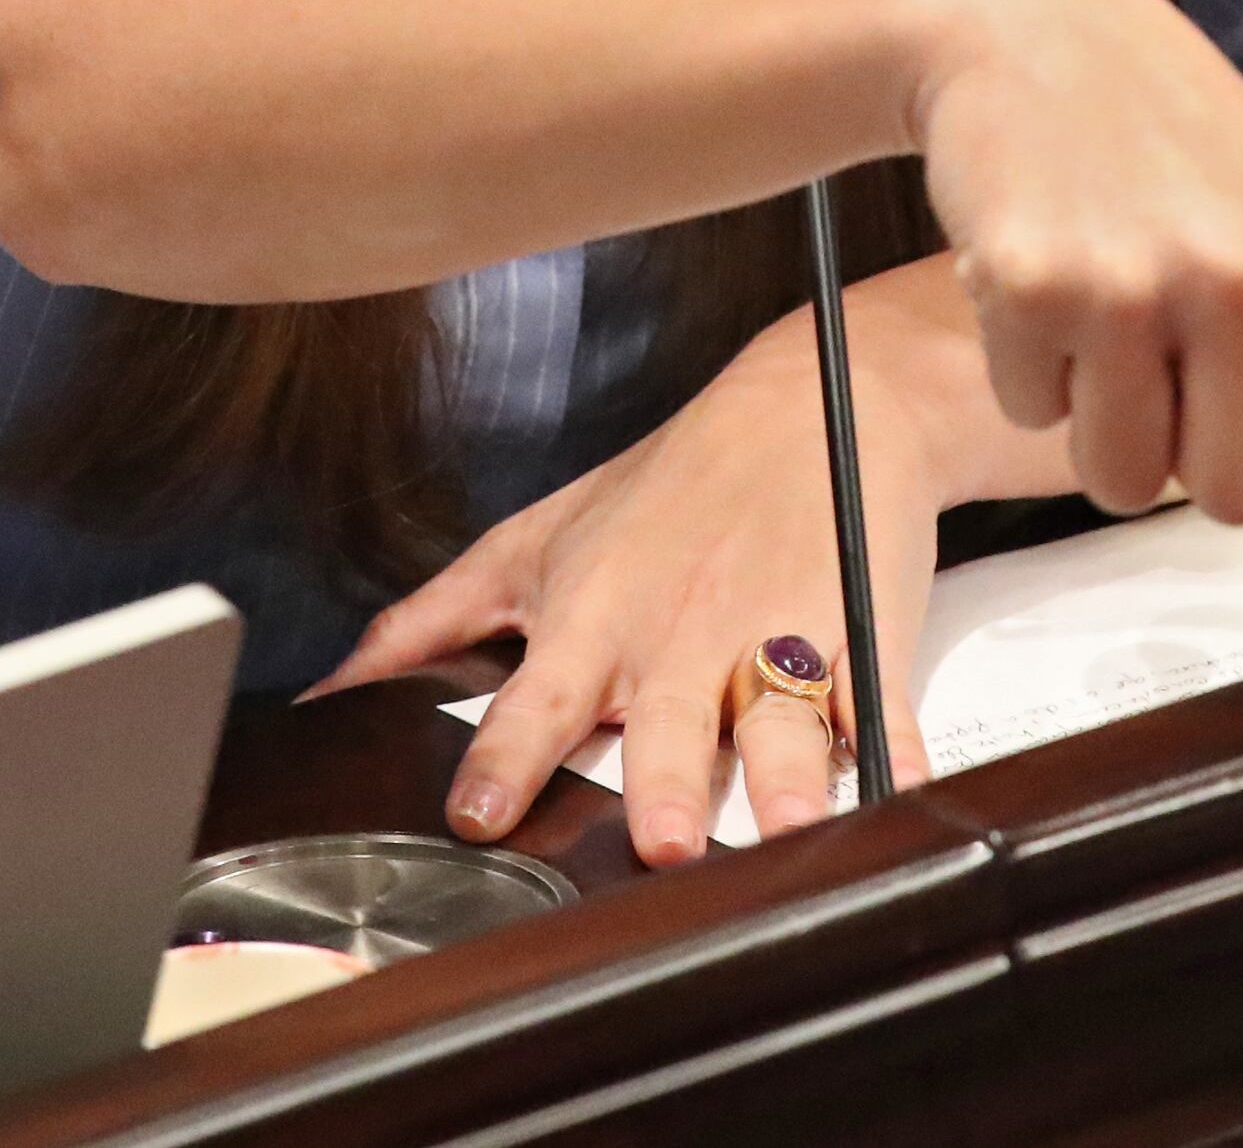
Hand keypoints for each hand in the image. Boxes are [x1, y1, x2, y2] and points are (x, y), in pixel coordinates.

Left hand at [318, 290, 946, 862]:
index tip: (479, 815)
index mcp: (596, 615)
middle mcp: (682, 634)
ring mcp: (776, 634)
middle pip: (668, 723)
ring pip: (780, 718)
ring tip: (787, 821)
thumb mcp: (535, 538)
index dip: (505, 758)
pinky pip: (881, 700)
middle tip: (663, 841)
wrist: (810, 399)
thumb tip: (337, 684)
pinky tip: (905, 785)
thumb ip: (435, 617)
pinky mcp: (858, 630)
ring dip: (786, 774)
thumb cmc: (667, 483)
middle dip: (665, 779)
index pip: (537, 698)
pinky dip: (896, 744)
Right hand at [895, 0, 1242, 682]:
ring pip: (1116, 475)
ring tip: (1091, 312)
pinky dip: (1024, 367)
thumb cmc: (1145, 121)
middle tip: (1151, 396)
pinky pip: (1031, 412)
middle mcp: (1239, 277)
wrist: (1016, 22)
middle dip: (1182, 472)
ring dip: (1093, 422)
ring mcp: (1134, 285)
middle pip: (1221, 494)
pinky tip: (1033, 271)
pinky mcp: (1032, 287)